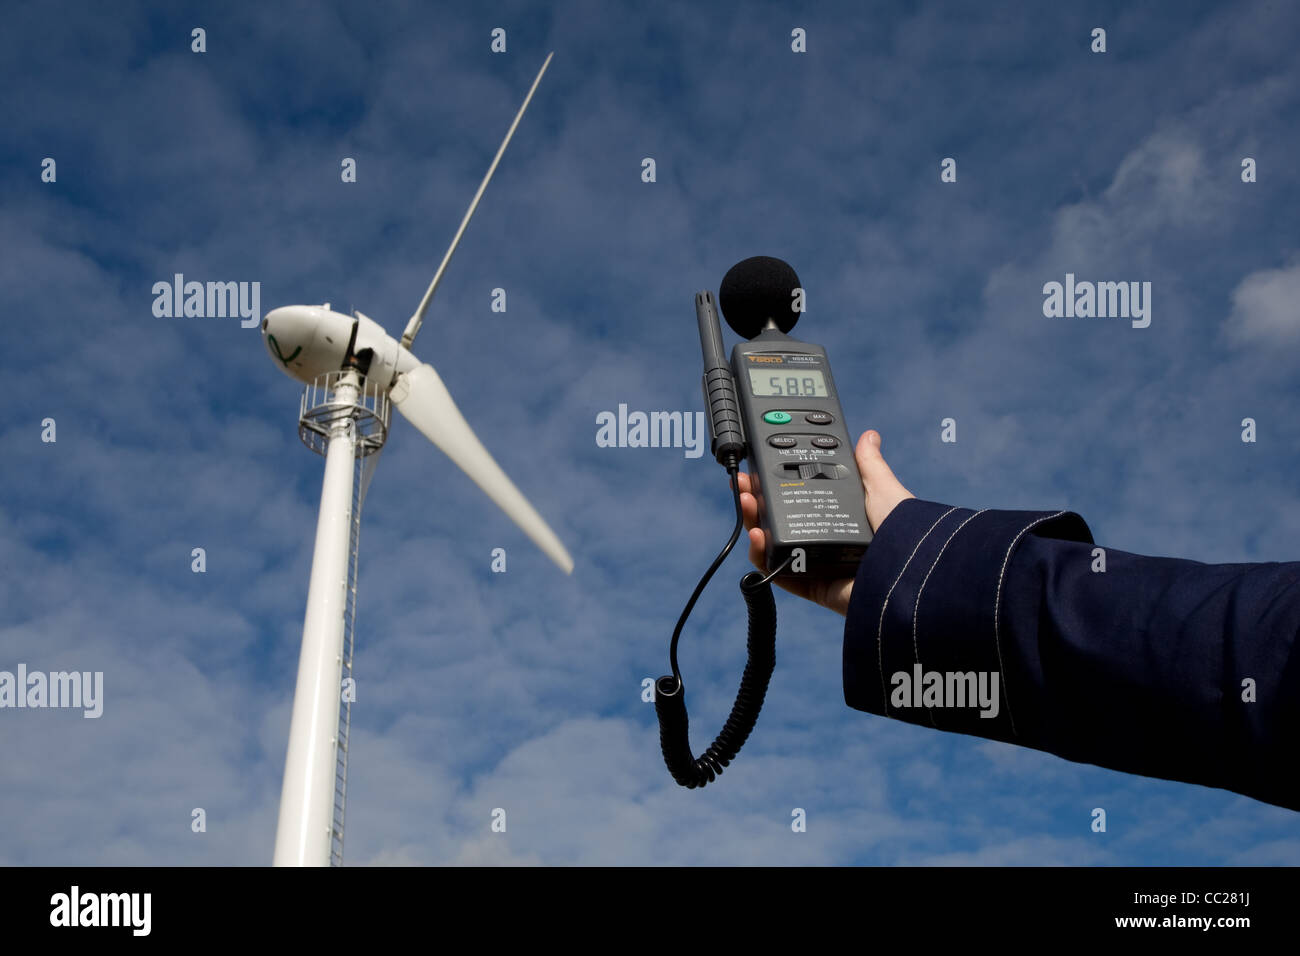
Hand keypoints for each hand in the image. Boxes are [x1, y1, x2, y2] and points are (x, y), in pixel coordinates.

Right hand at [734, 430, 914, 616]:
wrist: (909, 571)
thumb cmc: (904, 531)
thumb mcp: (883, 489)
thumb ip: (869, 465)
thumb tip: (869, 435)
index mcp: (842, 517)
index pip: (800, 498)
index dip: (774, 483)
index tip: (756, 468)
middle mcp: (829, 539)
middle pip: (780, 521)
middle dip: (756, 500)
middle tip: (743, 484)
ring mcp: (819, 565)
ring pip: (773, 545)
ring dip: (754, 523)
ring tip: (746, 503)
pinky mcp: (813, 587)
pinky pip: (779, 575)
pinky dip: (762, 557)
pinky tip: (757, 535)